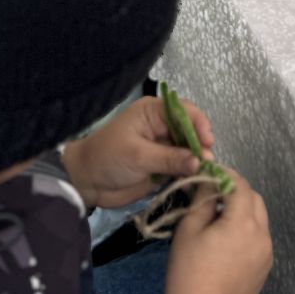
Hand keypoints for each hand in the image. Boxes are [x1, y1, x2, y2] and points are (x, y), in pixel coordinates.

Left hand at [62, 97, 213, 209]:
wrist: (86, 182)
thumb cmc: (107, 158)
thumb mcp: (138, 156)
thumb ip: (169, 158)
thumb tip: (200, 161)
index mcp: (152, 112)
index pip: (183, 111)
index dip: (198, 124)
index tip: (208, 142)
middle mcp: (161, 126)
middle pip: (190, 131)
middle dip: (200, 145)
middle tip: (208, 163)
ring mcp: (163, 147)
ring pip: (189, 150)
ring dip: (198, 161)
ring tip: (206, 174)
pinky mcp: (162, 166)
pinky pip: (182, 167)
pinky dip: (190, 173)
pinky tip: (197, 181)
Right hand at [165, 169, 272, 293]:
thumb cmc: (189, 273)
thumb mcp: (189, 230)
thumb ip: (202, 199)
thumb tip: (208, 178)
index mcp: (244, 222)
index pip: (239, 184)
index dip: (224, 174)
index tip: (207, 172)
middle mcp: (262, 235)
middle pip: (254, 198)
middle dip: (235, 191)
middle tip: (211, 193)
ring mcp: (267, 253)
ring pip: (259, 218)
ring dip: (242, 210)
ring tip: (217, 218)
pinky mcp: (265, 267)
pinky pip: (259, 237)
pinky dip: (246, 229)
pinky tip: (225, 240)